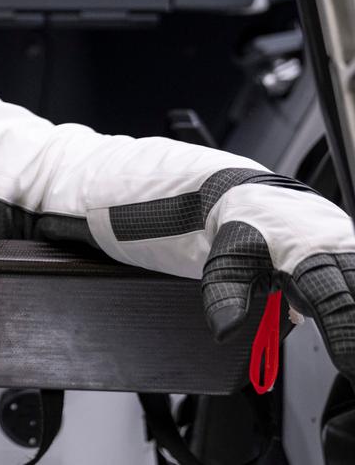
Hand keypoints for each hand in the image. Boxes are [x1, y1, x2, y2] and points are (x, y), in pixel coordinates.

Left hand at [202, 183, 354, 378]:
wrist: (256, 195)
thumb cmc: (244, 230)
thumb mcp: (226, 262)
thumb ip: (225, 297)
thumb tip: (223, 332)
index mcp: (304, 256)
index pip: (334, 304)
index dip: (345, 338)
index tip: (349, 370)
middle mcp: (336, 250)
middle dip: (354, 334)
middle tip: (351, 367)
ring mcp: (350, 248)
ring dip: (352, 316)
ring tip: (344, 348)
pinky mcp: (354, 249)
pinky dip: (351, 297)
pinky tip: (343, 316)